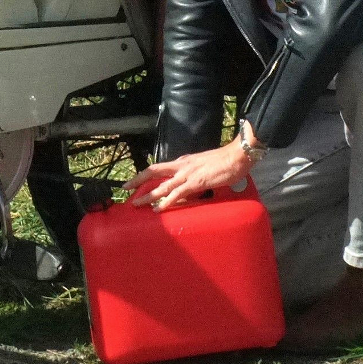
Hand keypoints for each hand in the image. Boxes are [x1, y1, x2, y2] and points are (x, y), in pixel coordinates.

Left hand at [123, 140, 255, 210]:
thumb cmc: (226, 162)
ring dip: (149, 195)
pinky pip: (177, 193)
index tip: (134, 181)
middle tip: (125, 188)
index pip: (160, 167)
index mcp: (183, 161)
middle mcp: (182, 165)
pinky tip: (159, 208)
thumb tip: (188, 191)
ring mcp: (188, 174)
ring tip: (137, 203)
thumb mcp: (204, 168)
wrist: (237, 155)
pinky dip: (166, 202)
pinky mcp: (196, 182)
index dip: (145, 174)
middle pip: (154, 171)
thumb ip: (195, 177)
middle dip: (138, 180)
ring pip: (163, 185)